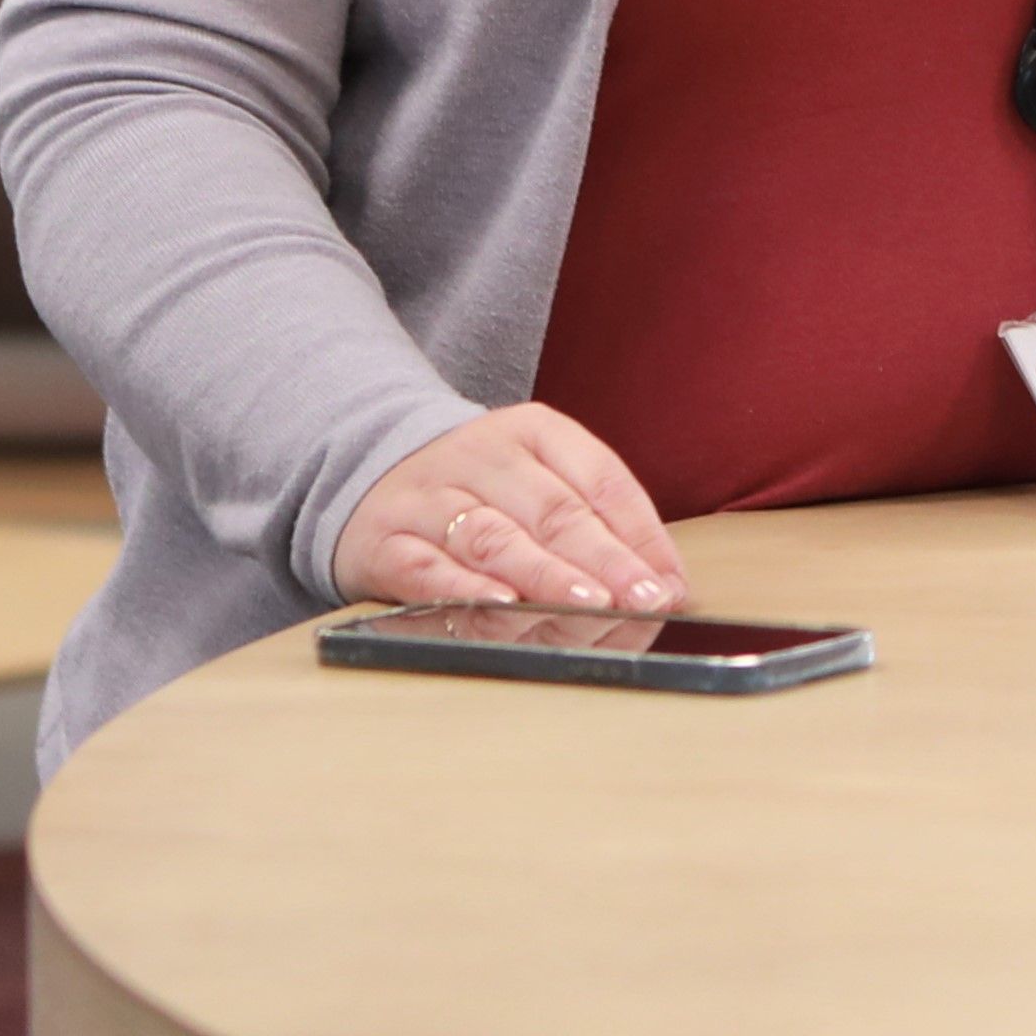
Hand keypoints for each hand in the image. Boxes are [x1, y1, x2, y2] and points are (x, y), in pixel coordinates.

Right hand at [330, 402, 690, 615]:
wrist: (366, 469)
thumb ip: (599, 523)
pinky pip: (427, 567)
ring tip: (589, 603)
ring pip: (496, 537)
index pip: (600, 477)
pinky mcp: (385, 540)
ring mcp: (430, 497)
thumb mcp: (539, 479)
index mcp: (533, 431)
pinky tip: (501, 603)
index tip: (669, 582)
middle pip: (554, 511)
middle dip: (605, 560)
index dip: (640, 532)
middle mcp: (481, 456)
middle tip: (643, 598)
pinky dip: (465, 587)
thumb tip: (668, 583)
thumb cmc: (478, 488)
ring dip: (546, 574)